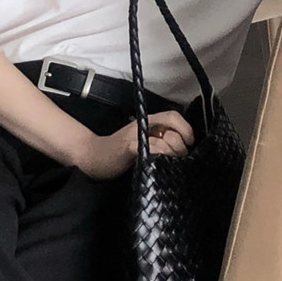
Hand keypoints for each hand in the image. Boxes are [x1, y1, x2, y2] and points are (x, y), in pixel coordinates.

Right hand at [74, 110, 193, 179]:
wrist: (92, 157)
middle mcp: (144, 125)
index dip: (186, 129)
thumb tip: (183, 149)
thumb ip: (158, 141)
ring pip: (167, 141)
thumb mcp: (142, 143)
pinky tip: (157, 163)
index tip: (189, 144)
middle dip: (182, 148)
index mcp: (149, 122)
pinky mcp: (130, 147)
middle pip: (174, 131)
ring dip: (173, 154)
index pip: (174, 117)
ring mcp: (137, 135)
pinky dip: (160, 156)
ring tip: (169, 163)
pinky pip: (153, 149)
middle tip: (179, 159)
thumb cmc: (118, 154)